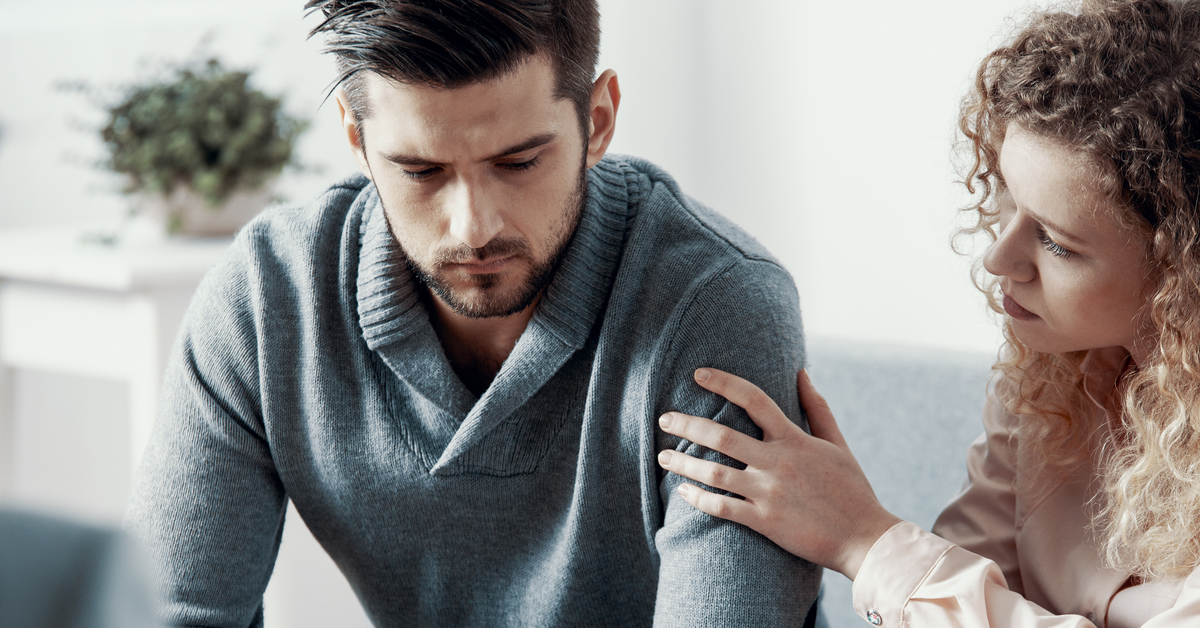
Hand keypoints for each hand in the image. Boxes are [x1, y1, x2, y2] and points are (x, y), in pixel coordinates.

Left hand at [656, 368, 901, 579]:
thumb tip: (801, 372)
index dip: (723, 382)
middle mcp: (778, 462)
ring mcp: (769, 492)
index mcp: (794, 439)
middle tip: (664, 419)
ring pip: (714, 473)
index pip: (753, 399)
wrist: (865, 537)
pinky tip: (682, 491)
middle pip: (721, 436)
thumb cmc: (852, 489)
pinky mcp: (765, 521)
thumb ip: (817, 407)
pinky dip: (698, 498)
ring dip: (684, 462)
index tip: (698, 373)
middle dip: (686, 424)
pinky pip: (722, 508)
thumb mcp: (837, 443)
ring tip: (663, 456)